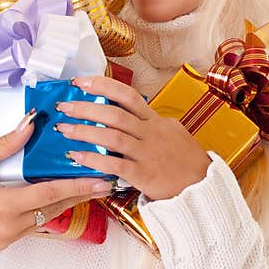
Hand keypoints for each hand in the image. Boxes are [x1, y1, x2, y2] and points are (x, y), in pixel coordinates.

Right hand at [0, 109, 115, 251]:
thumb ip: (4, 144)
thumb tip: (29, 123)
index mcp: (3, 207)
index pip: (49, 193)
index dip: (77, 185)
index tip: (99, 179)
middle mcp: (11, 225)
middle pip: (57, 206)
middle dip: (83, 193)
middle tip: (106, 182)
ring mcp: (11, 235)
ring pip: (50, 216)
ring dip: (71, 201)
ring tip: (92, 187)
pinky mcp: (10, 239)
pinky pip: (39, 223)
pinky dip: (53, 208)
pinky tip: (66, 197)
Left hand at [55, 76, 211, 200]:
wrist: (204, 187)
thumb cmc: (188, 162)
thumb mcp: (174, 133)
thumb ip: (153, 123)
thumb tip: (137, 113)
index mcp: (155, 121)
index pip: (127, 95)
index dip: (103, 85)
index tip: (81, 81)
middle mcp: (150, 133)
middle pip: (114, 113)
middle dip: (86, 107)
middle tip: (64, 105)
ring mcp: (147, 153)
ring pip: (112, 136)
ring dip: (84, 131)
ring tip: (64, 129)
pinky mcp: (144, 174)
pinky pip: (114, 164)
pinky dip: (93, 159)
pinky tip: (76, 157)